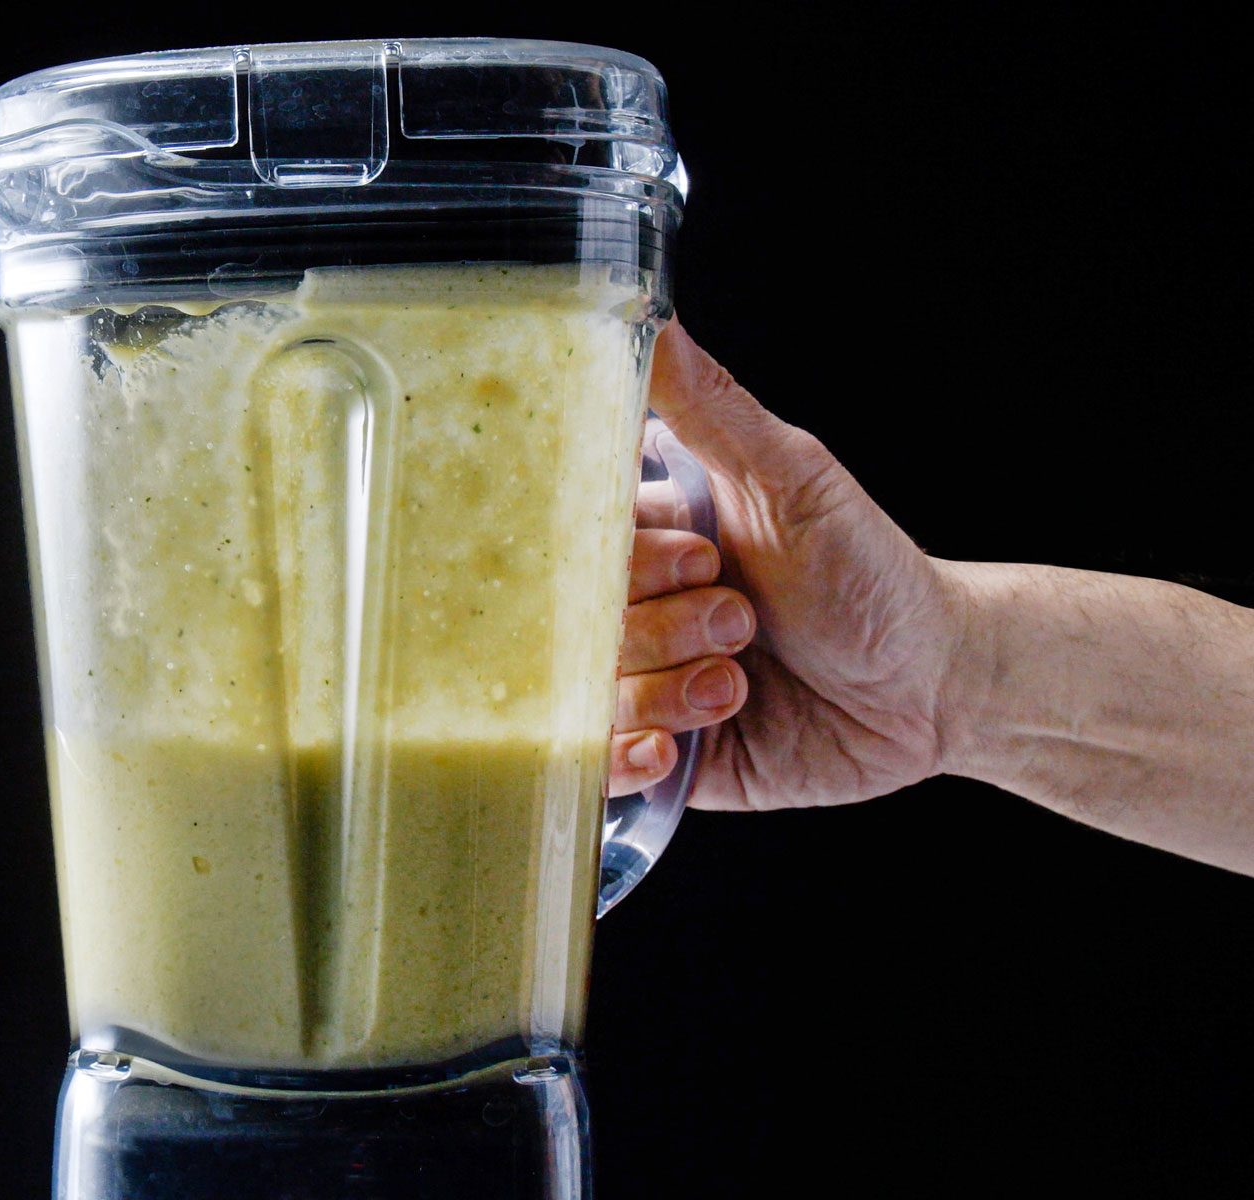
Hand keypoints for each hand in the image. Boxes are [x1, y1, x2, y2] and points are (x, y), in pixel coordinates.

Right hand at [608, 319, 966, 809]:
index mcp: (648, 534)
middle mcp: (632, 607)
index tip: (703, 554)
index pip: (573, 539)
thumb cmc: (869, 570)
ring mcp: (640, 683)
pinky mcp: (658, 758)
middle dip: (663, 624)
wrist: (932, 685)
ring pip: (587, 695)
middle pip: (576, 622)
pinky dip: (631, 757)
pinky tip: (680, 748)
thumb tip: (654, 316)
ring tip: (741, 677)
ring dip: (670, 687)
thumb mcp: (794, 479)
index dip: (628, 555)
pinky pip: (598, 766)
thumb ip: (713, 410)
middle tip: (741, 617)